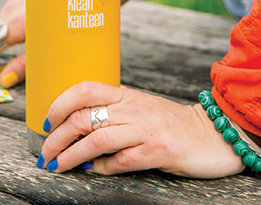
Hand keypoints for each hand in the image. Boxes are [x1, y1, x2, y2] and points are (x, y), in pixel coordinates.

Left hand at [39, 82, 245, 177]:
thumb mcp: (140, 110)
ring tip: (58, 166)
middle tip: (45, 154)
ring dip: (71, 156)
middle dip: (56, 137)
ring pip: (97, 139)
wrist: (215, 134)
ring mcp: (147, 129)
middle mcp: (134, 109)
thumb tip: (75, 131)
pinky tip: (94, 171)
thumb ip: (112, 115)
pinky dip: (103, 168)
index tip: (46, 122)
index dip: (59, 104)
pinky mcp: (160, 151)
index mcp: (127, 95)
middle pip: (83, 117)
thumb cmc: (172, 125)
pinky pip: (122, 161)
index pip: (85, 89)